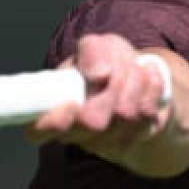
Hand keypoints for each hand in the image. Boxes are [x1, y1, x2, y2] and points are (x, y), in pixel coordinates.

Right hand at [25, 33, 170, 163]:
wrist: (140, 80)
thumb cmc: (109, 63)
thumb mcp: (98, 46)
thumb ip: (93, 51)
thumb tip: (101, 74)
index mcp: (52, 107)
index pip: (37, 131)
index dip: (52, 123)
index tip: (70, 107)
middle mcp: (74, 132)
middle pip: (93, 122)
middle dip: (113, 85)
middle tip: (117, 69)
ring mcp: (104, 142)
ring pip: (124, 115)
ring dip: (135, 82)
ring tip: (134, 68)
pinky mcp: (132, 140)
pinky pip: (146, 115)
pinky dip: (152, 89)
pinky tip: (149, 78)